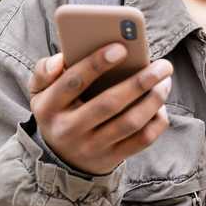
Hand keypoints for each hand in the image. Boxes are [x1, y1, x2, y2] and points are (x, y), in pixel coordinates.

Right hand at [28, 43, 173, 175]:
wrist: (61, 157)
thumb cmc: (58, 109)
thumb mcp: (40, 91)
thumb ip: (44, 70)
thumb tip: (60, 59)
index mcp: (49, 106)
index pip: (73, 81)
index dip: (97, 63)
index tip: (122, 47)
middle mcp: (69, 129)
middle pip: (109, 103)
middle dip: (139, 82)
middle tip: (162, 65)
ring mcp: (91, 147)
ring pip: (130, 123)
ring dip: (153, 100)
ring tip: (165, 81)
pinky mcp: (111, 158)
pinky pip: (142, 140)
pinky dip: (157, 121)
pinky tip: (161, 105)